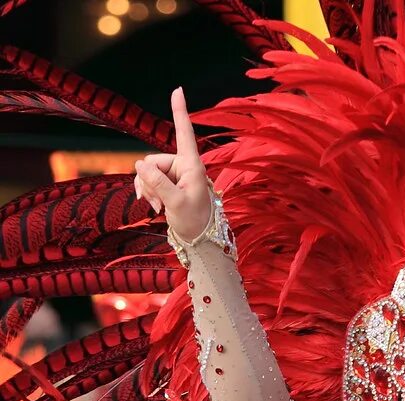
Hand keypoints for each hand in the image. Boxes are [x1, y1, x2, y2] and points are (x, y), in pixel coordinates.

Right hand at [134, 87, 210, 240]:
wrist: (198, 239)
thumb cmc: (195, 222)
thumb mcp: (176, 203)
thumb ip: (158, 183)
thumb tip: (139, 164)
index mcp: (192, 166)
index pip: (184, 134)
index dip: (179, 112)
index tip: (178, 89)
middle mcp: (183, 166)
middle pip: (152, 161)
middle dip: (150, 181)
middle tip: (159, 203)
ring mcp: (174, 174)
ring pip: (146, 172)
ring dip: (148, 190)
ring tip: (159, 207)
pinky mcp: (167, 183)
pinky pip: (146, 180)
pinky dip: (147, 193)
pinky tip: (154, 207)